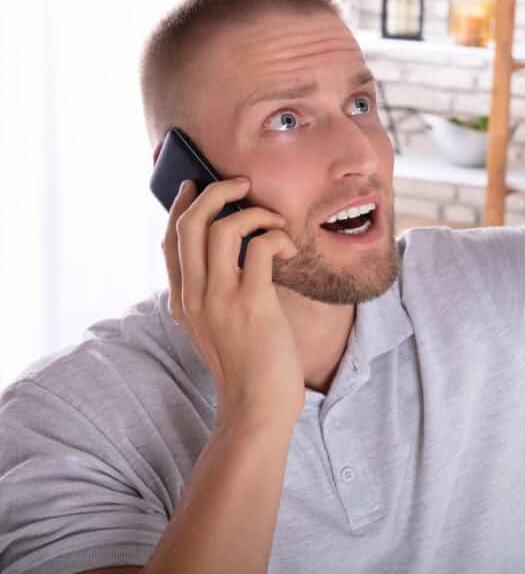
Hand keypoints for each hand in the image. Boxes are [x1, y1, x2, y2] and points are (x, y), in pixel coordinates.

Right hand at [164, 177, 303, 428]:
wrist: (258, 406)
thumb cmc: (249, 366)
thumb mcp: (217, 329)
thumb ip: (215, 295)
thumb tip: (239, 256)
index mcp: (182, 302)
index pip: (170, 241)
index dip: (181, 206)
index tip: (196, 184)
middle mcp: (194, 296)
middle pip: (190, 224)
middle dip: (215, 192)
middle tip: (243, 184)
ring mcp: (220, 299)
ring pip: (222, 227)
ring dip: (253, 212)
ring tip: (274, 220)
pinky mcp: (252, 303)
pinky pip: (261, 247)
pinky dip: (277, 235)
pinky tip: (288, 246)